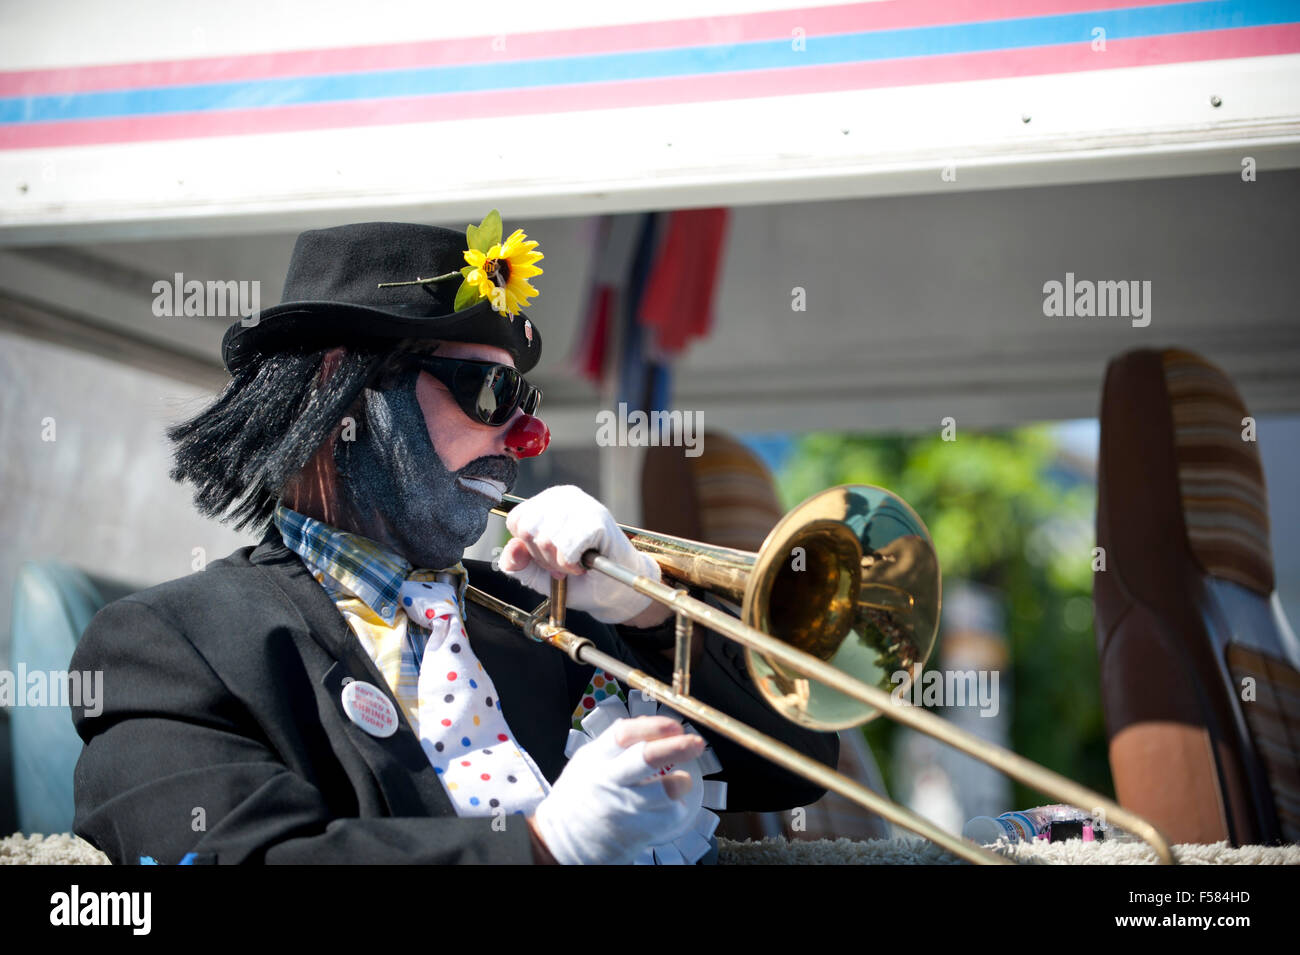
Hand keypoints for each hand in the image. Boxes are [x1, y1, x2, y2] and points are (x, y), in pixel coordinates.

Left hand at [499, 485, 661, 622]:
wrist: (615, 590)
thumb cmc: (578, 577)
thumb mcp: (537, 574)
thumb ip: (516, 563)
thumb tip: (512, 547)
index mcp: (546, 502)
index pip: (516, 521)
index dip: (528, 548)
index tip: (549, 556)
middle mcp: (564, 496)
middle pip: (528, 531)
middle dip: (544, 558)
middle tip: (565, 561)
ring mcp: (583, 505)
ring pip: (546, 540)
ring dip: (560, 564)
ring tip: (578, 562)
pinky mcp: (598, 520)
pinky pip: (567, 548)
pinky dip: (572, 565)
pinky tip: (586, 563)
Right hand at [531, 716, 704, 864]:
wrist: (561, 843)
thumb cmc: (577, 798)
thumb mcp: (585, 761)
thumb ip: (613, 744)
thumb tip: (650, 726)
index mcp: (596, 759)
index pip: (625, 734)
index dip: (653, 726)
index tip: (674, 725)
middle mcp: (609, 781)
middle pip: (647, 758)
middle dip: (677, 747)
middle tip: (696, 743)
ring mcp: (624, 808)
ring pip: (667, 791)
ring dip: (682, 782)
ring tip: (681, 781)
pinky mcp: (636, 832)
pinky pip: (670, 817)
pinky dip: (677, 810)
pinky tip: (668, 808)